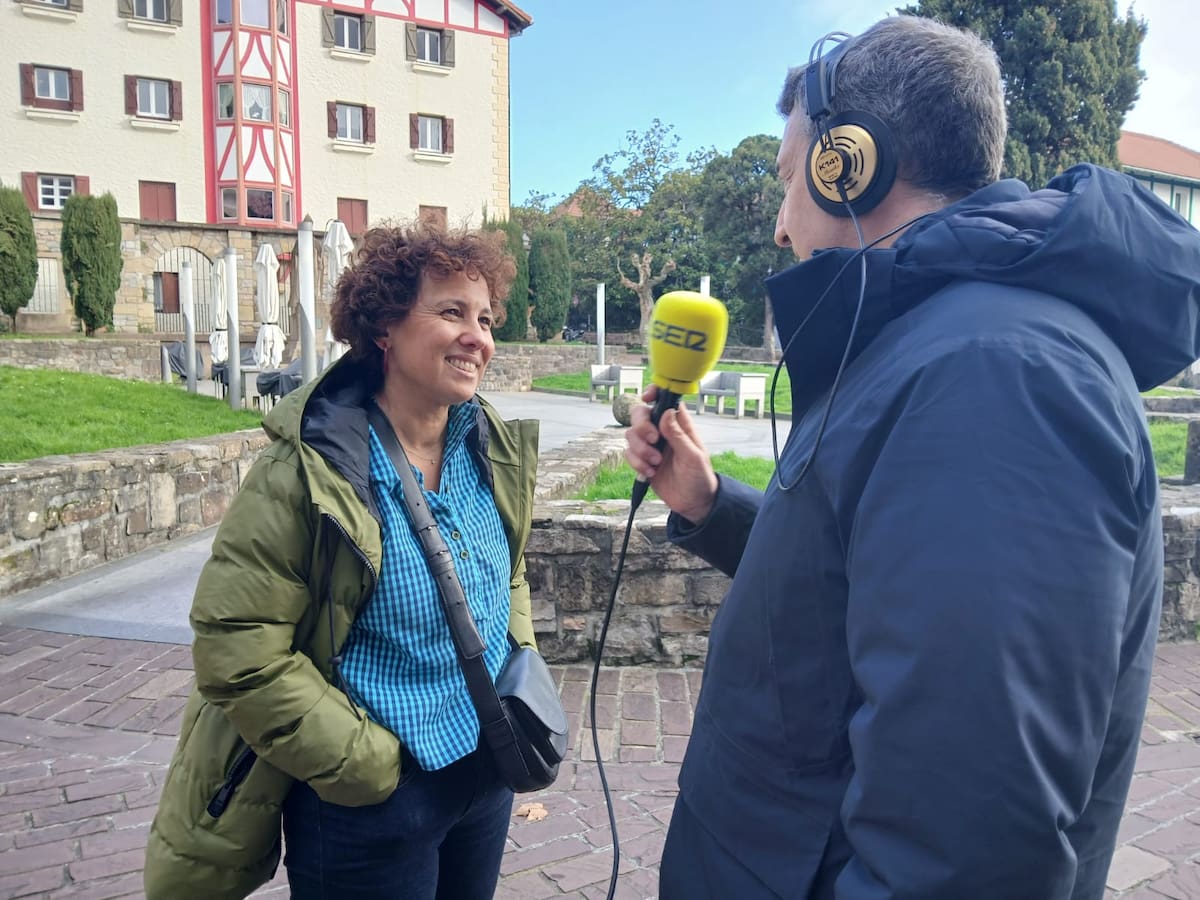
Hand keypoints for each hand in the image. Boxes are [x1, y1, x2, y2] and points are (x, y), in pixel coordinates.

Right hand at [624, 385, 717, 523]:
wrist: (693, 503)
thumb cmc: (700, 477)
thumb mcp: (693, 457)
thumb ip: (678, 435)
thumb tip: (666, 413)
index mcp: (679, 425)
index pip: (664, 400)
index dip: (653, 393)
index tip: (647, 398)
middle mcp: (662, 431)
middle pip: (639, 414)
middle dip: (641, 427)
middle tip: (653, 440)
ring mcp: (651, 446)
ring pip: (631, 435)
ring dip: (640, 450)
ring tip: (656, 463)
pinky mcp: (642, 460)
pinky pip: (629, 454)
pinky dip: (637, 463)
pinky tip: (651, 472)